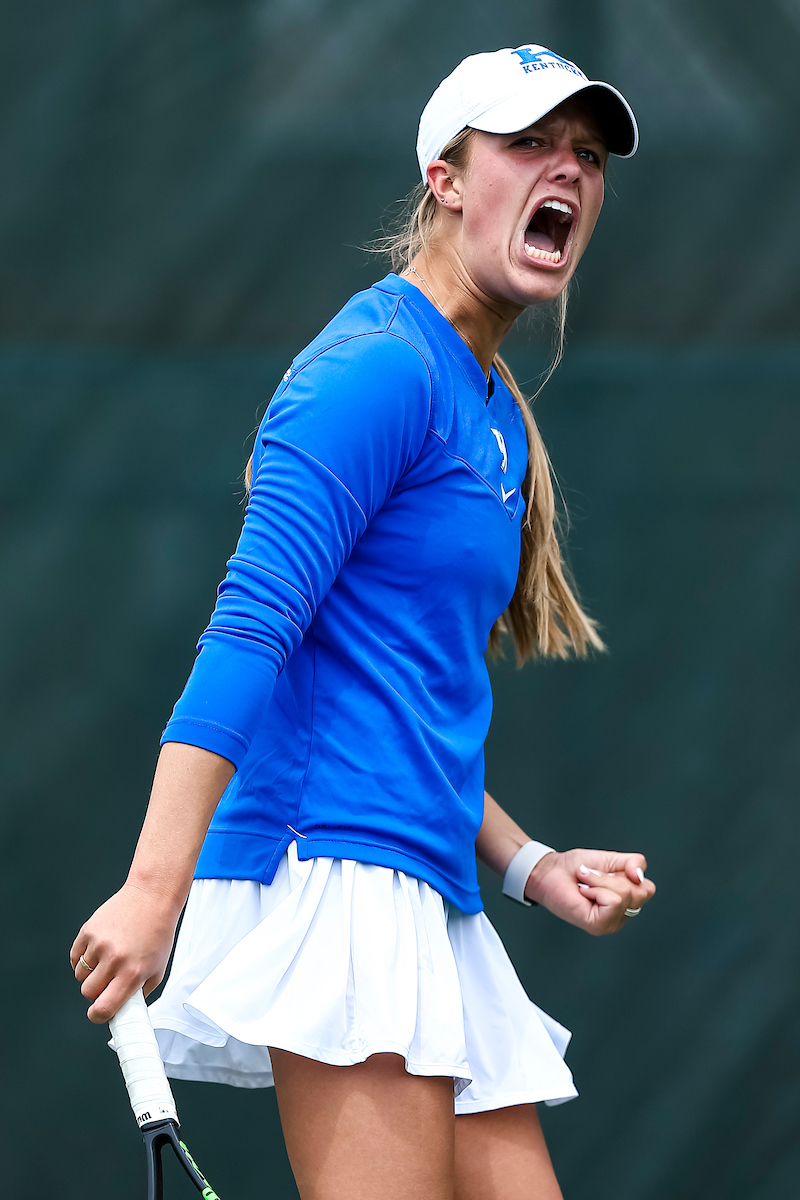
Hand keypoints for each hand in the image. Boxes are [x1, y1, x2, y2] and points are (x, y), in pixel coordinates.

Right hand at [69, 883, 181, 1022]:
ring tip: (109, 958)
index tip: (99, 1013)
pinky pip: (75, 956)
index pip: (104, 1008)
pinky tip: (100, 948)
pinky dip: (83, 957)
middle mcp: (114, 960)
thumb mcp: (157, 969)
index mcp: (133, 973)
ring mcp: (99, 944)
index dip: (98, 1015)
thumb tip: (122, 1011)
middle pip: (88, 993)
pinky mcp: (88, 930)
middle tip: (109, 979)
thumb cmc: (158, 933)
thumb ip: (139, 993)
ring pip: (80, 975)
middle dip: (96, 991)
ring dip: (91, 972)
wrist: (152, 898)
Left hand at [525, 848, 655, 934]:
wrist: (551, 870)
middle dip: (615, 877)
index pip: (647, 887)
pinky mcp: (599, 926)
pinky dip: (596, 890)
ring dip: (601, 881)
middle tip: (593, 878)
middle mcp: (622, 914)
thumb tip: (639, 876)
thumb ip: (634, 863)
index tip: (606, 872)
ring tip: (586, 884)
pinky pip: (613, 901)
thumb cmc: (576, 867)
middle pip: (641, 891)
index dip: (629, 873)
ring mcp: (612, 923)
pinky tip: (584, 893)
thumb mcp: (611, 859)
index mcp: (627, 900)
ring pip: (625, 895)